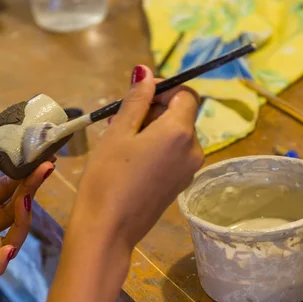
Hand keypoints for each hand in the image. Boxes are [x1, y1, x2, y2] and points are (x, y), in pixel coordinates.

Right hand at [20, 65, 202, 301]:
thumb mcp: (118, 132)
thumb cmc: (108, 177)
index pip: (186, 94)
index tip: (138, 94)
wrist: (109, 229)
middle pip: (182, 115)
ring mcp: (190, 170)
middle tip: (121, 119)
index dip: (164, 89)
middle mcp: (194, 149)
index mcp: (180, 131)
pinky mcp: (181, 184)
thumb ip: (137, 100)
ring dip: (154, 129)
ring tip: (122, 140)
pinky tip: (131, 160)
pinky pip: (174, 154)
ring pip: (177, 135)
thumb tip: (147, 72)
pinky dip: (157, 148)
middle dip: (155, 109)